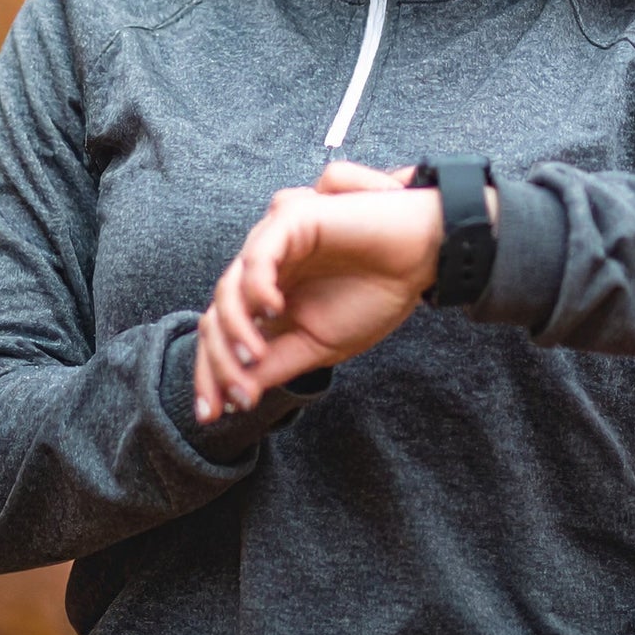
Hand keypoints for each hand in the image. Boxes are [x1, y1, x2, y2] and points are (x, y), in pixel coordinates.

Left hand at [193, 162, 440, 420]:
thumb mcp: (321, 345)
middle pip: (216, 315)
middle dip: (215, 360)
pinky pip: (257, 256)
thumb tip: (237, 396)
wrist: (423, 257)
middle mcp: (264, 272)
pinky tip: (273, 311)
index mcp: (269, 299)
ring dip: (235, 329)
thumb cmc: (377, 294)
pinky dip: (257, 286)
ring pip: (229, 288)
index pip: (222, 335)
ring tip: (254, 359)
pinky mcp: (290, 219)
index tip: (214, 416)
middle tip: (234, 397)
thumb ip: (276, 364)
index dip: (210, 374)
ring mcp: (272, 245)